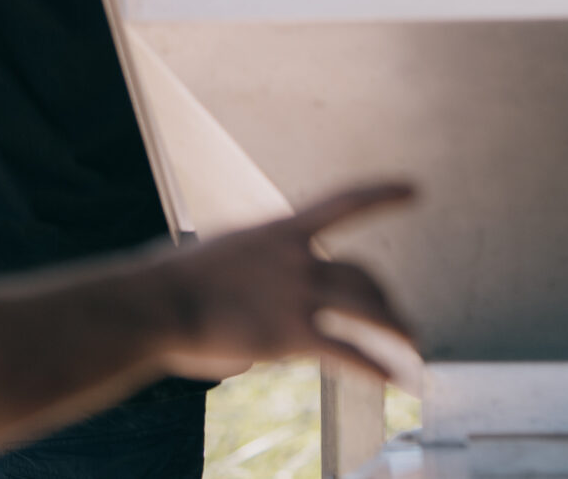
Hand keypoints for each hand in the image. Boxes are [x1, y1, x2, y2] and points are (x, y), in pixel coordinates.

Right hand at [150, 184, 418, 380]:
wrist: (154, 304)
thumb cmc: (170, 284)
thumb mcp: (217, 260)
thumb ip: (245, 280)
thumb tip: (249, 323)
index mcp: (279, 231)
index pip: (343, 203)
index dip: (381, 194)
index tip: (413, 188)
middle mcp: (297, 259)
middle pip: (361, 274)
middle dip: (383, 298)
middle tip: (396, 317)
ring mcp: (297, 296)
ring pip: (368, 308)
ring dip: (397, 327)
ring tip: (413, 345)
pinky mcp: (290, 336)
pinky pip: (348, 352)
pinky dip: (375, 366)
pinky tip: (392, 378)